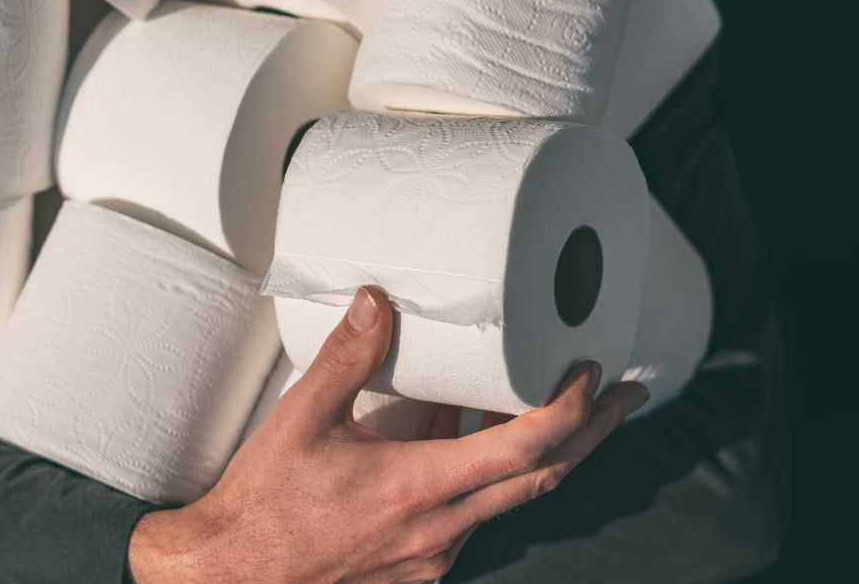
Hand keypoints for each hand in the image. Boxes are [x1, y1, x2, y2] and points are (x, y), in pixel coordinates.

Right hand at [127, 286, 649, 582]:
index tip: (592, 373)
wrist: (233, 574)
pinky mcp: (419, 566)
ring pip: (509, 501)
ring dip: (540, 454)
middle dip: (592, 432)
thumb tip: (380, 302)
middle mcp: (441, 529)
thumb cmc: (264, 503)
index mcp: (419, 487)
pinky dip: (488, 477)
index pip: (525, 451)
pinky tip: (469, 442)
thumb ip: (346, 357)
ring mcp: (434, 555)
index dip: (570, 411)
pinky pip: (472, 516)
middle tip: (625, 391)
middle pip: (544, 480)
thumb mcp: (300, 419)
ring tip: (562, 407)